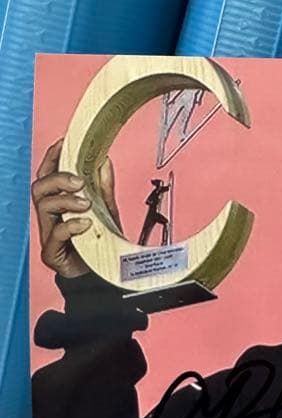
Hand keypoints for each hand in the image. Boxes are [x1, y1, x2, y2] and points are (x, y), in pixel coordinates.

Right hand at [31, 140, 121, 278]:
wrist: (102, 274)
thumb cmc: (98, 241)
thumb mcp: (106, 210)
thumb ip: (103, 188)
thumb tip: (104, 161)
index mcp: (59, 202)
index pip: (48, 174)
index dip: (53, 157)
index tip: (64, 144)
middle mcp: (50, 215)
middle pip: (39, 187)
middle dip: (58, 178)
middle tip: (79, 181)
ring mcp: (48, 233)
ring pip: (43, 206)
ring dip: (65, 200)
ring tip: (86, 204)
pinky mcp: (52, 252)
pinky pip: (54, 234)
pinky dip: (70, 225)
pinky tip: (85, 224)